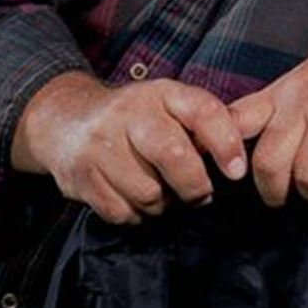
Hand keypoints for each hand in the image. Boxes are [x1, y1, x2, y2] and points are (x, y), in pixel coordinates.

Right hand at [11, 72, 247, 223]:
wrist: (65, 120)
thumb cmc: (135, 118)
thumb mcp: (168, 105)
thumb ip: (202, 123)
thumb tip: (242, 158)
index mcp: (161, 93)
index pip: (202, 110)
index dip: (225, 141)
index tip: (236, 171)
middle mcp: (130, 113)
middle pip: (173, 155)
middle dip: (194, 185)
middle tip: (200, 194)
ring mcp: (102, 144)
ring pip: (149, 193)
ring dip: (162, 203)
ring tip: (160, 190)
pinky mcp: (83, 177)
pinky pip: (123, 212)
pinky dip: (135, 214)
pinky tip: (133, 196)